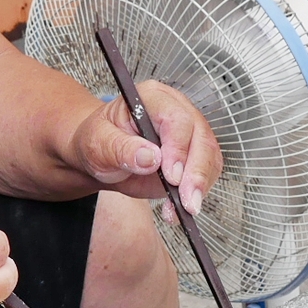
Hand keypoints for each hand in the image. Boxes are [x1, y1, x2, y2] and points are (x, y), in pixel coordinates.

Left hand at [69, 81, 222, 217]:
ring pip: (209, 156)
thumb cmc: (98, 142)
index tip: (171, 175)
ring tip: (184, 208)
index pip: (177, 118)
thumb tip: (150, 157)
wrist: (102, 157)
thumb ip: (121, 149)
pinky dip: (197, 193)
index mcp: (152, 98)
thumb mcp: (98, 144)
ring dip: (200, 186)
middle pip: (201, 137)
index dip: (178, 147)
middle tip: (187, 200)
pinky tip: (178, 208)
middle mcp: (176, 111)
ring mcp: (188, 133)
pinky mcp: (193, 156)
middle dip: (196, 172)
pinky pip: (206, 173)